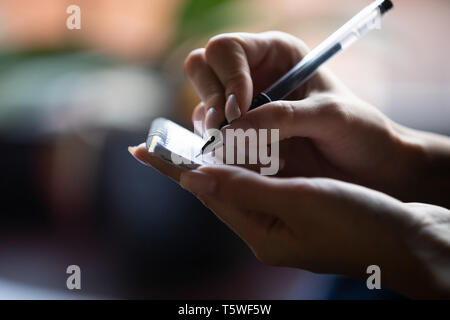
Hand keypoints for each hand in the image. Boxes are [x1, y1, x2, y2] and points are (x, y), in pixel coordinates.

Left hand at [128, 145, 449, 297]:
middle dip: (188, 165)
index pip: (206, 194)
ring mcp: (283, 225)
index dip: (173, 169)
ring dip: (213, 165)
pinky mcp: (299, 214)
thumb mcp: (299, 201)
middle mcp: (266, 232)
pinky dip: (243, 170)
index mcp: (261, 235)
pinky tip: (233, 157)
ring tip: (187, 144)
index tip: (141, 150)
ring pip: (238, 189)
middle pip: (218, 192)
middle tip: (159, 143)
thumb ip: (246, 188)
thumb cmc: (357, 222)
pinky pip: (260, 189)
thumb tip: (196, 176)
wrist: (406, 240)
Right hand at [184, 31, 449, 205]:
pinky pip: (212, 137)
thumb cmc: (359, 131)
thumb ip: (282, 117)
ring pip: (204, 106)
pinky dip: (220, 149)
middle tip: (226, 128)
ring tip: (243, 151)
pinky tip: (246, 161)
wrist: (368, 167)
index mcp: (277, 54)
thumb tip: (232, 128)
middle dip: (211, 98)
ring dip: (214, 129)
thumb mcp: (328, 116)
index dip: (228, 77)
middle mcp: (254, 76)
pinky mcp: (242, 137)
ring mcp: (244, 107)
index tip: (240, 109)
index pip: (228, 49)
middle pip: (202, 69)